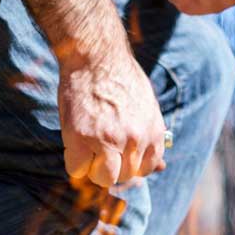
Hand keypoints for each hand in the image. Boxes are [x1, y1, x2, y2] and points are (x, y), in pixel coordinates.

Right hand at [58, 49, 166, 187]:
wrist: (96, 55)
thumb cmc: (120, 78)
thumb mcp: (147, 107)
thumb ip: (151, 139)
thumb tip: (161, 168)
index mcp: (153, 133)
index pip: (145, 170)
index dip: (129, 164)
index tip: (118, 153)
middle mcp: (135, 139)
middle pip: (124, 177)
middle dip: (111, 167)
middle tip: (99, 148)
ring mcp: (108, 140)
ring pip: (103, 179)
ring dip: (93, 169)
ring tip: (87, 148)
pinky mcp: (81, 137)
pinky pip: (76, 169)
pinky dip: (74, 160)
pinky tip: (74, 142)